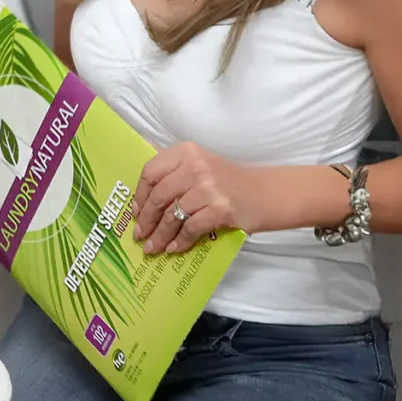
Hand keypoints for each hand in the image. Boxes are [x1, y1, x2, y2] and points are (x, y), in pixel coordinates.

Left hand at [133, 143, 260, 253]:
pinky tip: (175, 248)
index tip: (135, 212)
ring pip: (172, 215)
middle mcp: (195, 166)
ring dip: (159, 236)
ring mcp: (208, 187)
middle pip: (158, 196)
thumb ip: (173, 174)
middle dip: (146, 220)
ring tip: (153, 247)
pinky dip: (180, 241)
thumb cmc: (228, 182)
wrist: (265, 194)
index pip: (151, 172)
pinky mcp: (219, 209)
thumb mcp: (200, 165)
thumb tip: (140, 201)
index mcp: (186, 152)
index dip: (140, 196)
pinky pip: (190, 229)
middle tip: (140, 235)